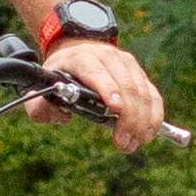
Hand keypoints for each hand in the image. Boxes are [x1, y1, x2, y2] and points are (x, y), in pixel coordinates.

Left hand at [36, 34, 169, 149]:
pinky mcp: (140, 75)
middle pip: (125, 85)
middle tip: (123, 143)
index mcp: (82, 58)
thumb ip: (41, 106)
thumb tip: (60, 117)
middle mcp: (108, 57)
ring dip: (142, 121)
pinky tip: (147, 135)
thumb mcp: (41, 87)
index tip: (115, 109)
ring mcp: (128, 65)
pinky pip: (153, 96)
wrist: (78, 50)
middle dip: (128, 117)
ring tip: (133, 144)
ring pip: (143, 92)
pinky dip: (154, 117)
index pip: (96, 72)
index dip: (107, 89)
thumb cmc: (59, 75)